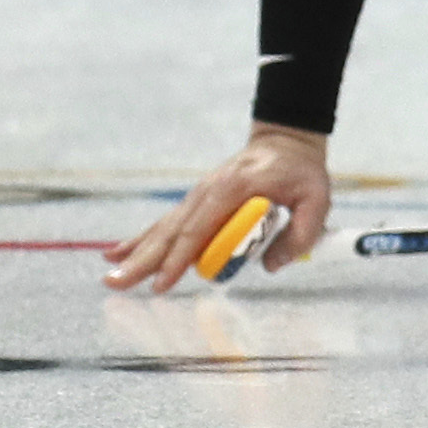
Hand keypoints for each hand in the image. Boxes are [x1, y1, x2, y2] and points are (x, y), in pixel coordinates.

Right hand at [104, 124, 332, 294]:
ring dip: (135, 253)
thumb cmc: (300, 172)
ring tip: (110, 275)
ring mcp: (198, 196)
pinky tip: (116, 254)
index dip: (181, 258)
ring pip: (163, 230)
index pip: (201, 229)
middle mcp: (207, 192)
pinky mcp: (197, 202)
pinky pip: (166, 224)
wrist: (285, 143)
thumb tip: (270, 267)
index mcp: (233, 189)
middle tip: (116, 284)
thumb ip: (302, 232)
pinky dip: (141, 239)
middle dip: (143, 261)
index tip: (164, 282)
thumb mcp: (317, 198)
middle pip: (171, 232)